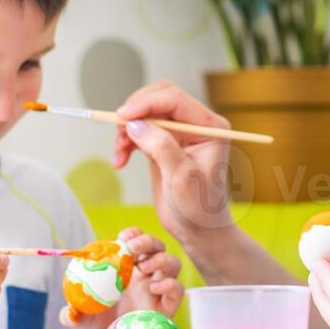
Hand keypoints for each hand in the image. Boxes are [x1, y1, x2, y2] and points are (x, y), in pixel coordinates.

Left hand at [63, 227, 184, 328]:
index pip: (136, 242)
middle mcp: (144, 277)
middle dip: (148, 241)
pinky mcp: (167, 309)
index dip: (133, 234)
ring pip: (173, 264)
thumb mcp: (79, 320)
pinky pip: (178, 291)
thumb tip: (70, 312)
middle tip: (133, 248)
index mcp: (125, 270)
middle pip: (157, 247)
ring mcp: (157, 292)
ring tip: (144, 267)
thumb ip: (72, 315)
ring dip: (161, 259)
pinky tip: (155, 287)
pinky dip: (170, 284)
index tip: (123, 237)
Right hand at [111, 81, 236, 249]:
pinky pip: (140, 131)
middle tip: (120, 135)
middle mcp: (196, 125)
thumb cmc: (199, 207)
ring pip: (146, 113)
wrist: (198, 230)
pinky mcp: (163, 144)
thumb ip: (161, 147)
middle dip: (136, 112)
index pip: (175, 100)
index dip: (147, 103)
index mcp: (210, 127)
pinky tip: (119, 160)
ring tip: (119, 154)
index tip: (123, 116)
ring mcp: (179, 133)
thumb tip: (135, 124)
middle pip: (159, 98)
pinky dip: (126, 141)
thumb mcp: (182, 178)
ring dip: (127, 129)